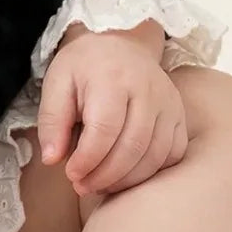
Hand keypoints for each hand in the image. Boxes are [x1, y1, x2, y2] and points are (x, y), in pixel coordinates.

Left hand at [36, 32, 187, 195]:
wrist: (121, 46)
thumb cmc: (86, 67)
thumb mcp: (57, 82)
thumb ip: (52, 120)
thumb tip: (52, 159)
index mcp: (113, 77)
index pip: (105, 129)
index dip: (88, 159)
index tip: (71, 174)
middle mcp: (148, 89)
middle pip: (132, 146)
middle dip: (105, 175)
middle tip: (83, 186)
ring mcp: (169, 103)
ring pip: (155, 155)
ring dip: (126, 180)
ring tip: (101, 184)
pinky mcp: (180, 116)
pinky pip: (172, 154)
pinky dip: (150, 173)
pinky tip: (126, 175)